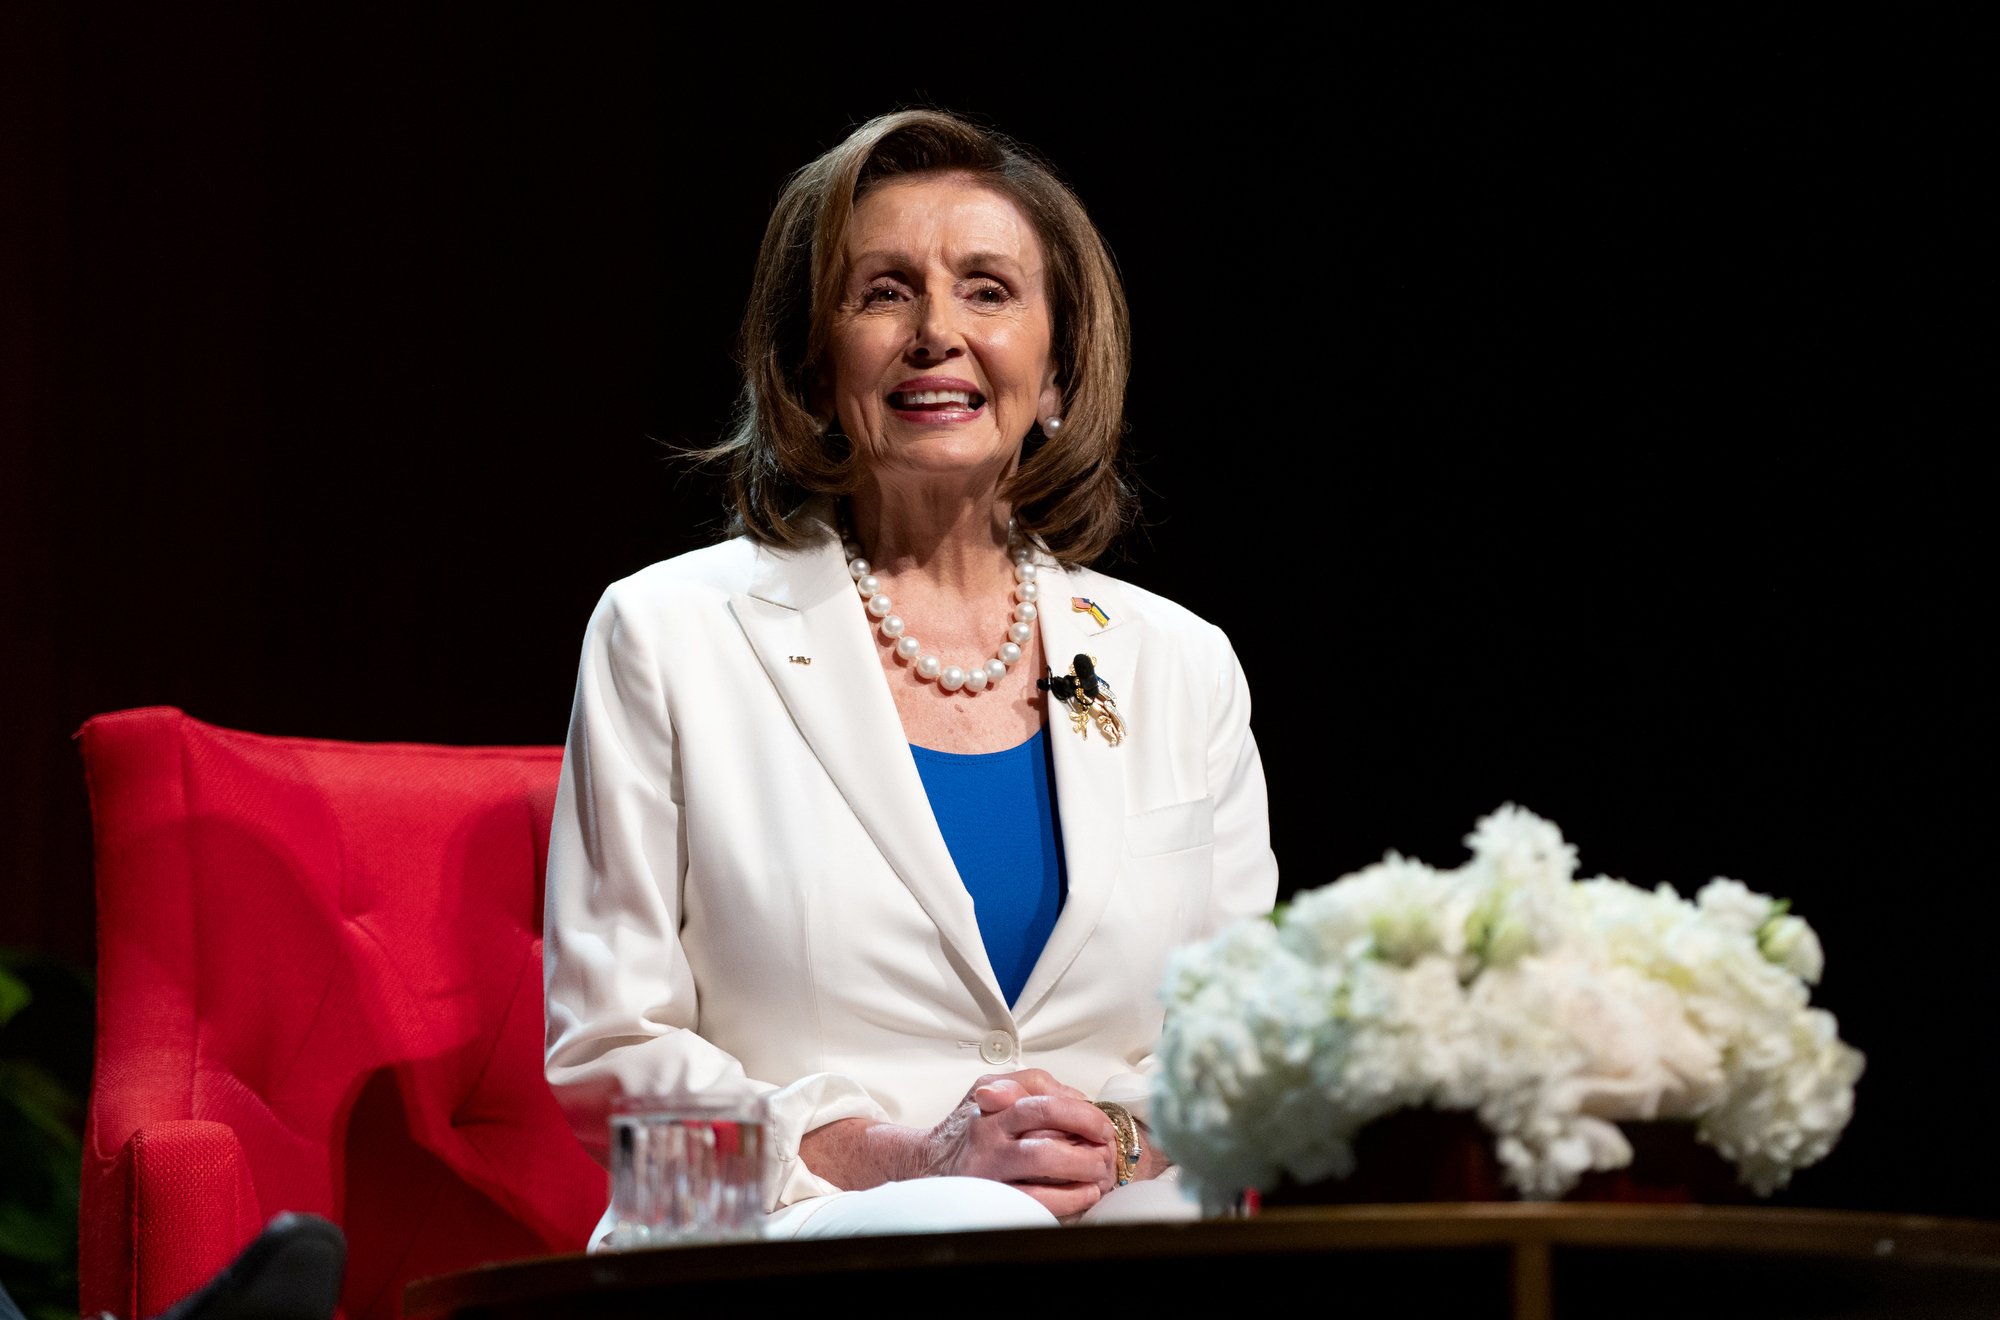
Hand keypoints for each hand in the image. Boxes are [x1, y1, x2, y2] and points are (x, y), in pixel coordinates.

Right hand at [918, 1069, 1118, 1219]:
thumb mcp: (990, 1088)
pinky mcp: (990, 1199)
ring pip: (1041, 1169)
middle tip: (1106, 1153)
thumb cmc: (968, 1126)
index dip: (1082, 1115)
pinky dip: (1067, 1200)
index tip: (1103, 1126)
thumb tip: (1076, 1096)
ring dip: (1081, 1175)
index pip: (1044, 1102)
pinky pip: (1034, 1202)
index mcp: (994, 1106)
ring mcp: (989, 1171)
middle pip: (1046, 1137)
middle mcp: (989, 1137)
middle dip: (1087, 1148)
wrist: (926, 1162)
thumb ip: (1032, 1083)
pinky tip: (1084, 1196)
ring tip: (1100, 1176)